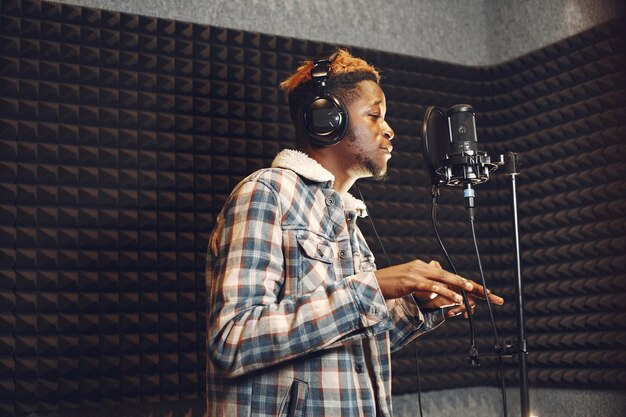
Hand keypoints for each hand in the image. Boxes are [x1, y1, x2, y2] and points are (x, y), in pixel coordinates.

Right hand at [374, 259, 504, 305]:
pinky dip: (445, 292)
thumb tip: (434, 291)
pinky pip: (431, 286)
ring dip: (459, 284)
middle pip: (451, 275)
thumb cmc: (388, 286)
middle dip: (471, 285)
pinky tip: (454, 297)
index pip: (448, 275)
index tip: (482, 292)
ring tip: (474, 290)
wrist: (370, 284)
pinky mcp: (410, 281)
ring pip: (443, 278)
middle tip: (488, 293)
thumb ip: (422, 284)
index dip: (466, 283)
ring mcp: (416, 273)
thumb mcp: (408, 283)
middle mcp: (422, 266)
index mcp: (422, 267)